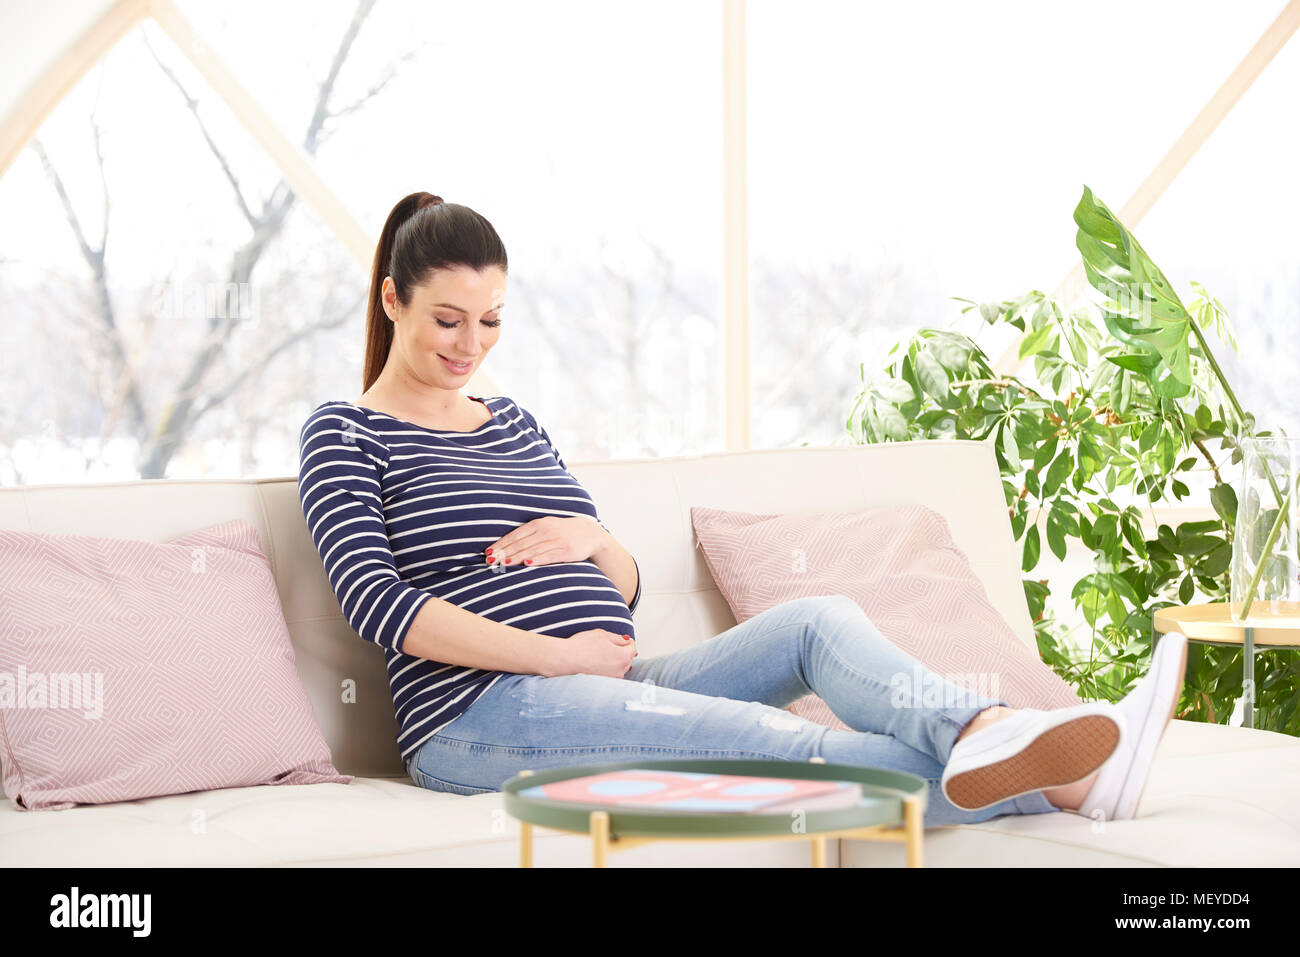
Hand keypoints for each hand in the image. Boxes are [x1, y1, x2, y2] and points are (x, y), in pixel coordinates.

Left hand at [484, 516, 607, 567]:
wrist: (590, 532)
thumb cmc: (562, 532)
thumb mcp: (546, 527)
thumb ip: (529, 535)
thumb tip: (506, 546)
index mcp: (539, 524)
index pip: (515, 534)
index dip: (501, 544)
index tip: (488, 552)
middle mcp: (546, 530)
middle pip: (522, 543)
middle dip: (504, 552)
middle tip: (491, 561)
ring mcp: (557, 540)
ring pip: (533, 550)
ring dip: (517, 557)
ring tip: (504, 563)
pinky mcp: (567, 551)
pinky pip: (549, 556)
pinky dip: (537, 560)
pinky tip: (527, 563)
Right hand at [544, 628, 636, 677]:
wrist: (565, 660)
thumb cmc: (581, 647)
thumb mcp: (602, 634)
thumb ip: (618, 638)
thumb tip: (626, 641)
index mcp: (623, 656)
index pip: (632, 647)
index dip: (626, 642)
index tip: (621, 640)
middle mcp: (620, 670)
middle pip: (627, 659)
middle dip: (621, 652)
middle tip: (608, 646)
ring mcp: (612, 679)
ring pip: (619, 668)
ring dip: (614, 662)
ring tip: (600, 655)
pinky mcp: (603, 684)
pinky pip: (610, 675)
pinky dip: (607, 669)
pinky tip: (596, 663)